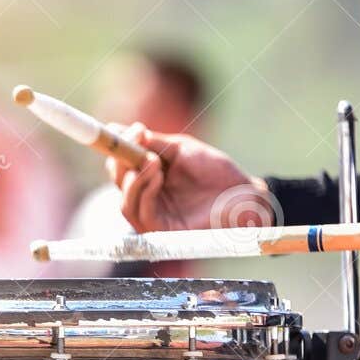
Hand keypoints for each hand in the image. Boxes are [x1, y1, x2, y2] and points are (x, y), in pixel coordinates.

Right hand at [107, 124, 273, 231]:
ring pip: (125, 201)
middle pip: (118, 182)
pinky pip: (142, 212)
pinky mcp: (162, 231)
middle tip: (134, 141)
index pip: (121, 165)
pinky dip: (144, 191)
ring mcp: (153, 215)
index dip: (116, 147)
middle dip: (121, 160)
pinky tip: (156, 174)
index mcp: (150, 176)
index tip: (119, 129)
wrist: (243, 194)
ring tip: (152, 160)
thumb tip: (124, 130)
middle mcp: (147, 197)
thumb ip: (154, 143)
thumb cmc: (216, 172)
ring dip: (133, 177)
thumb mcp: (181, 150)